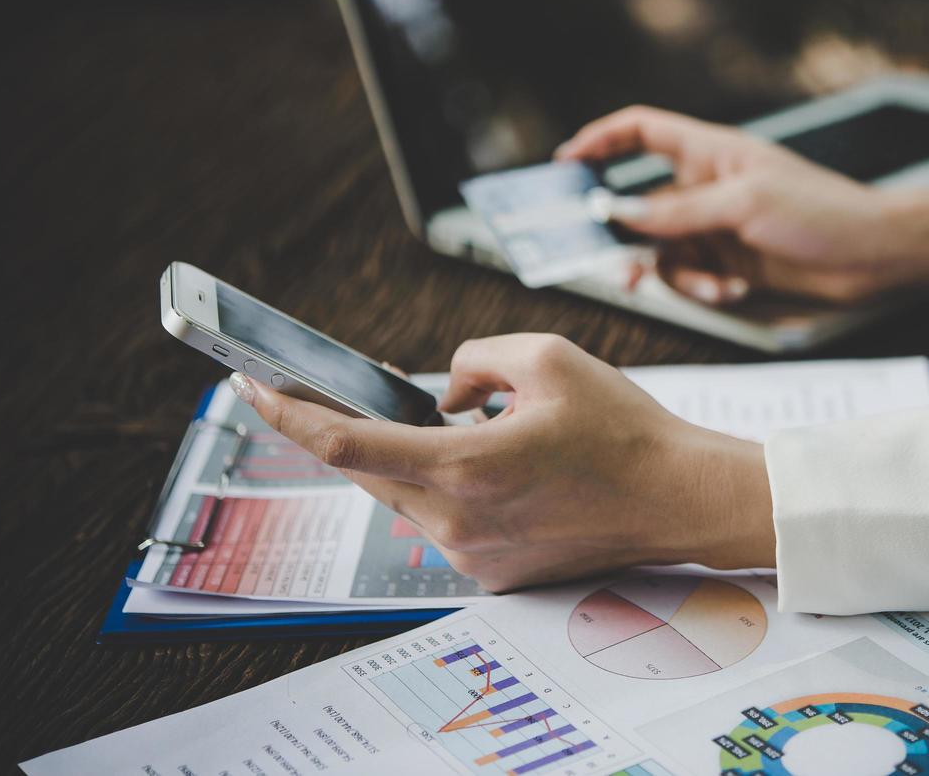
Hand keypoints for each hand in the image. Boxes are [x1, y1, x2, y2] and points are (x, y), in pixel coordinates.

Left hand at [230, 334, 772, 591]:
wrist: (678, 497)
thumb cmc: (623, 428)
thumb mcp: (546, 356)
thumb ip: (471, 360)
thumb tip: (440, 393)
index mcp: (462, 466)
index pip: (345, 444)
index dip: (288, 414)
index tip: (251, 387)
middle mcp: (456, 521)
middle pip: (369, 470)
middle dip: (352, 431)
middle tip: (337, 396)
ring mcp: (472, 554)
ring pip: (408, 495)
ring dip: (415, 459)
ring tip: (468, 429)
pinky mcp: (493, 571)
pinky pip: (444, 521)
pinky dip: (449, 488)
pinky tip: (496, 467)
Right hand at [556, 105, 928, 304]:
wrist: (873, 255)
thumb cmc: (822, 210)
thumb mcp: (743, 204)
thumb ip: (678, 213)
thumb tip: (620, 213)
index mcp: (710, 152)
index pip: (642, 131)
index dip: (601, 141)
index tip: (566, 164)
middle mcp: (707, 187)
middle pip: (641, 206)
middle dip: (628, 238)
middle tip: (617, 267)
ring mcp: (716, 226)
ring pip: (663, 252)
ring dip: (678, 275)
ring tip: (712, 286)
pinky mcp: (729, 262)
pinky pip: (692, 276)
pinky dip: (705, 287)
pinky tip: (736, 289)